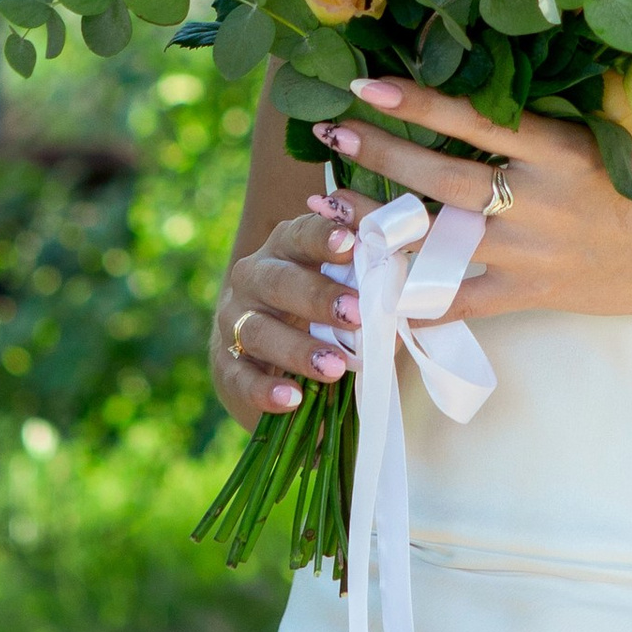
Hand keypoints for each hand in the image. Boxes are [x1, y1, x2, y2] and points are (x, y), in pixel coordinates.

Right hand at [212, 199, 364, 430]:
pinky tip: (292, 398)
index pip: (301, 234)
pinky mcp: (227, 364)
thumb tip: (405, 307)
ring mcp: (235, 320)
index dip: (323, 236)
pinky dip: (266, 389)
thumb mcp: (345, 292)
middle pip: (278, 280)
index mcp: (285, 248)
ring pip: (259, 330)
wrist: (272, 357)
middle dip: (317, 297)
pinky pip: (241, 377)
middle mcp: (253, 277)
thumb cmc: (322, 313)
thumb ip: (369, 290)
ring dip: (298, 348)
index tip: (350, 243)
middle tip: (355, 314)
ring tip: (334, 367)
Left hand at [309, 76, 631, 332]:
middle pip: (445, 181)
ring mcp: (531, 256)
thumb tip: (497, 61)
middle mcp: (540, 204)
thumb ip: (558, 108)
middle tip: (330, 133)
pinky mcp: (530, 296)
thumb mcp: (615, 132)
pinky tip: (367, 293)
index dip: (418, 103)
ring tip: (325, 209)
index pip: (477, 123)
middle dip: (382, 156)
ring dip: (378, 226)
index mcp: (561, 152)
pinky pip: (460, 304)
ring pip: (440, 242)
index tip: (366, 85)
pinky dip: (413, 303)